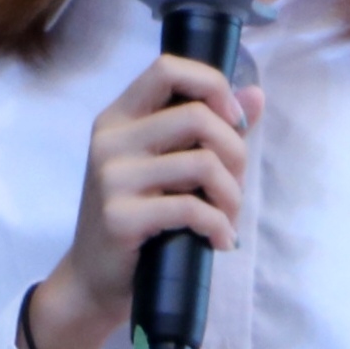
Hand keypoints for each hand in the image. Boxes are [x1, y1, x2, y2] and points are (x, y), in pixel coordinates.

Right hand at [26, 55, 263, 348]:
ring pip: (202, 162)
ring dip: (232, 195)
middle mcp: (110, 140)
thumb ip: (209, 130)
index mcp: (118, 118)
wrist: (93, 280)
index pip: (167, 68)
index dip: (212, 85)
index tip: (233, 120)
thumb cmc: (137, 220)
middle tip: (235, 185)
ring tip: (228, 217)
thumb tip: (256, 95)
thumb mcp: (167, 168)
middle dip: (235, 151)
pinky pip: (192, 208)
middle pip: (197, 116)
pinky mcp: (120, 217)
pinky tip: (220, 241)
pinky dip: (220, 226)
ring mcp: (111, 178)